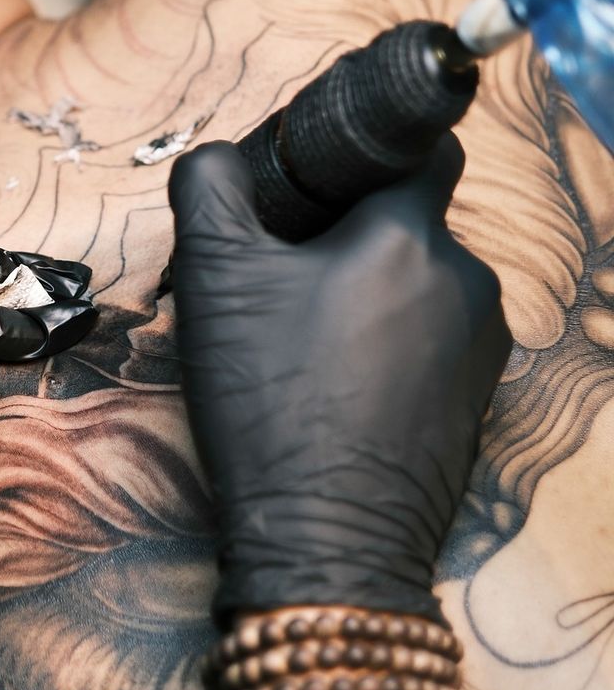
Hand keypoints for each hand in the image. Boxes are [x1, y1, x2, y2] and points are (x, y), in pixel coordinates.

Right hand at [168, 138, 509, 624]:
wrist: (326, 539)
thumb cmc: (272, 403)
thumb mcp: (214, 278)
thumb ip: (210, 188)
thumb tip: (219, 158)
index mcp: (409, 236)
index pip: (426, 149)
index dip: (370, 152)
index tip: (319, 177)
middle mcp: (465, 281)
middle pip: (410, 224)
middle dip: (351, 236)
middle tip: (281, 275)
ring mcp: (480, 347)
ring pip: (420, 284)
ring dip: (370, 290)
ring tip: (301, 337)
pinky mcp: (477, 402)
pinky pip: (432, 341)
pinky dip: (390, 343)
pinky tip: (335, 382)